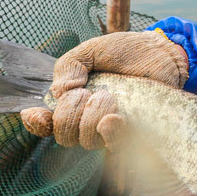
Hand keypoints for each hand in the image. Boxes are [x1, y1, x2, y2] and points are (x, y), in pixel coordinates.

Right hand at [20, 31, 188, 148]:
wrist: (161, 52)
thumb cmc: (125, 52)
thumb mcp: (90, 50)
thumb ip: (68, 66)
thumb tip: (59, 94)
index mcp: (70, 100)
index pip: (42, 123)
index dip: (35, 123)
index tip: (39, 115)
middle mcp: (86, 119)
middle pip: (64, 136)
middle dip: (69, 114)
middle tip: (87, 92)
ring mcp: (109, 128)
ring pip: (87, 141)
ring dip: (91, 117)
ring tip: (108, 95)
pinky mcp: (133, 132)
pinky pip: (114, 145)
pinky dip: (109, 133)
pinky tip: (113, 117)